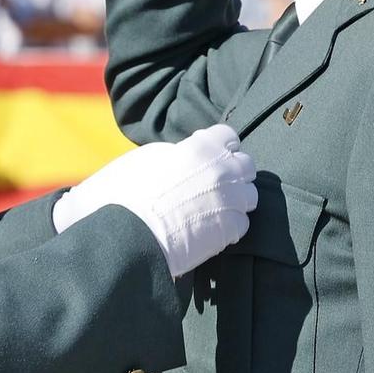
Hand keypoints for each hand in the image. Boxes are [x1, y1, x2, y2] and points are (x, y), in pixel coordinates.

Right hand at [53, 123, 256, 277]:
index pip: (228, 136)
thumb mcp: (144, 158)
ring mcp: (231, 200)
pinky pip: (242, 224)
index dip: (218, 147)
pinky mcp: (231, 230)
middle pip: (246, 165)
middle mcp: (223, 169)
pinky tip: (208, 232)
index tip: (208, 158)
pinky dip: (229, 228)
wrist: (124, 237)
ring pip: (250, 195)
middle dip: (232, 173)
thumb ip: (174, 154)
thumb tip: (183, 157)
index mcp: (201, 147)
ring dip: (235, 201)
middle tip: (211, 186)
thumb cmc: (123, 195)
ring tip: (211, 211)